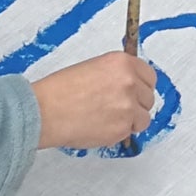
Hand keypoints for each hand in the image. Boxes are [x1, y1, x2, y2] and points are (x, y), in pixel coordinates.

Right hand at [32, 51, 157, 148]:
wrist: (46, 111)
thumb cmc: (60, 90)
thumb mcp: (92, 68)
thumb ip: (116, 75)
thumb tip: (129, 87)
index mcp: (121, 63)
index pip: (149, 75)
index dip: (142, 86)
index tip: (136, 92)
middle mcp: (129, 82)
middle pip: (149, 97)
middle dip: (137, 104)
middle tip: (118, 108)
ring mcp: (128, 106)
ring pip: (144, 117)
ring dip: (131, 120)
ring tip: (109, 119)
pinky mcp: (123, 128)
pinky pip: (131, 132)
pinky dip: (121, 132)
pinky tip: (102, 126)